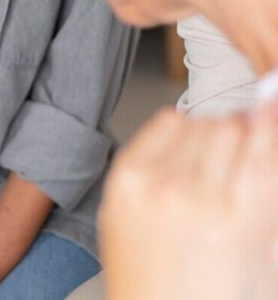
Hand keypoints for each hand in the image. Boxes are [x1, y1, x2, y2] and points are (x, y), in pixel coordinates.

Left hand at [100, 105, 277, 299]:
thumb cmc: (210, 294)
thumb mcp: (265, 259)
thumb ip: (270, 196)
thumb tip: (270, 130)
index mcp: (241, 223)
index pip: (264, 146)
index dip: (270, 121)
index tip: (270, 108)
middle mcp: (195, 198)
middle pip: (231, 127)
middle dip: (240, 135)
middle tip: (235, 157)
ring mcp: (156, 186)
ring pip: (199, 123)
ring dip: (209, 137)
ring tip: (205, 169)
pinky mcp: (125, 178)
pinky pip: (163, 124)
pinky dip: (177, 133)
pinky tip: (180, 161)